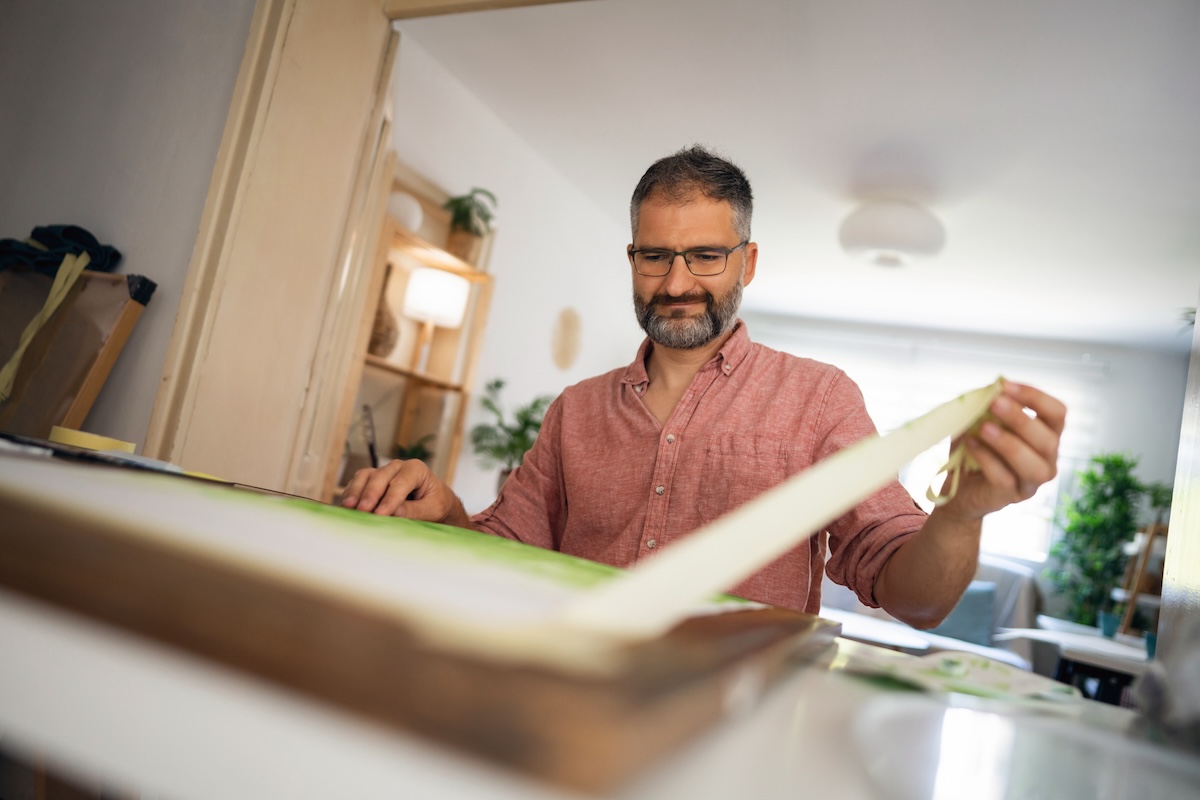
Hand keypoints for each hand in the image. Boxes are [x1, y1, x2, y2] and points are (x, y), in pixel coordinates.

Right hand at [340, 459, 470, 526]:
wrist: (434, 502)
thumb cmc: (436, 504)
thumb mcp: (432, 509)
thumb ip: (414, 510)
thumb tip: (393, 513)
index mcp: (416, 469)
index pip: (400, 483)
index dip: (389, 499)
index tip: (380, 514)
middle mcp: (398, 466)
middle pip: (380, 477)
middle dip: (370, 494)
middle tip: (363, 511)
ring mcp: (384, 472)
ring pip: (366, 476)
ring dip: (356, 491)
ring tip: (349, 507)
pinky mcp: (373, 480)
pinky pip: (359, 482)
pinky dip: (352, 493)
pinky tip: (347, 506)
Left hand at [941, 380, 1066, 520]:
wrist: (960, 487)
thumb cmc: (976, 449)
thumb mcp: (980, 421)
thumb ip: (988, 405)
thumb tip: (993, 388)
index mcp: (1047, 435)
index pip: (1057, 413)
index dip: (1035, 396)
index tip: (1005, 385)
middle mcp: (1047, 460)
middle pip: (1048, 439)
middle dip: (1020, 419)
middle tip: (994, 402)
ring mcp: (1032, 482)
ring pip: (1033, 465)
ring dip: (1008, 443)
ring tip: (984, 428)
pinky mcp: (1011, 496)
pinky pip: (1004, 478)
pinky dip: (986, 458)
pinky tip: (970, 444)